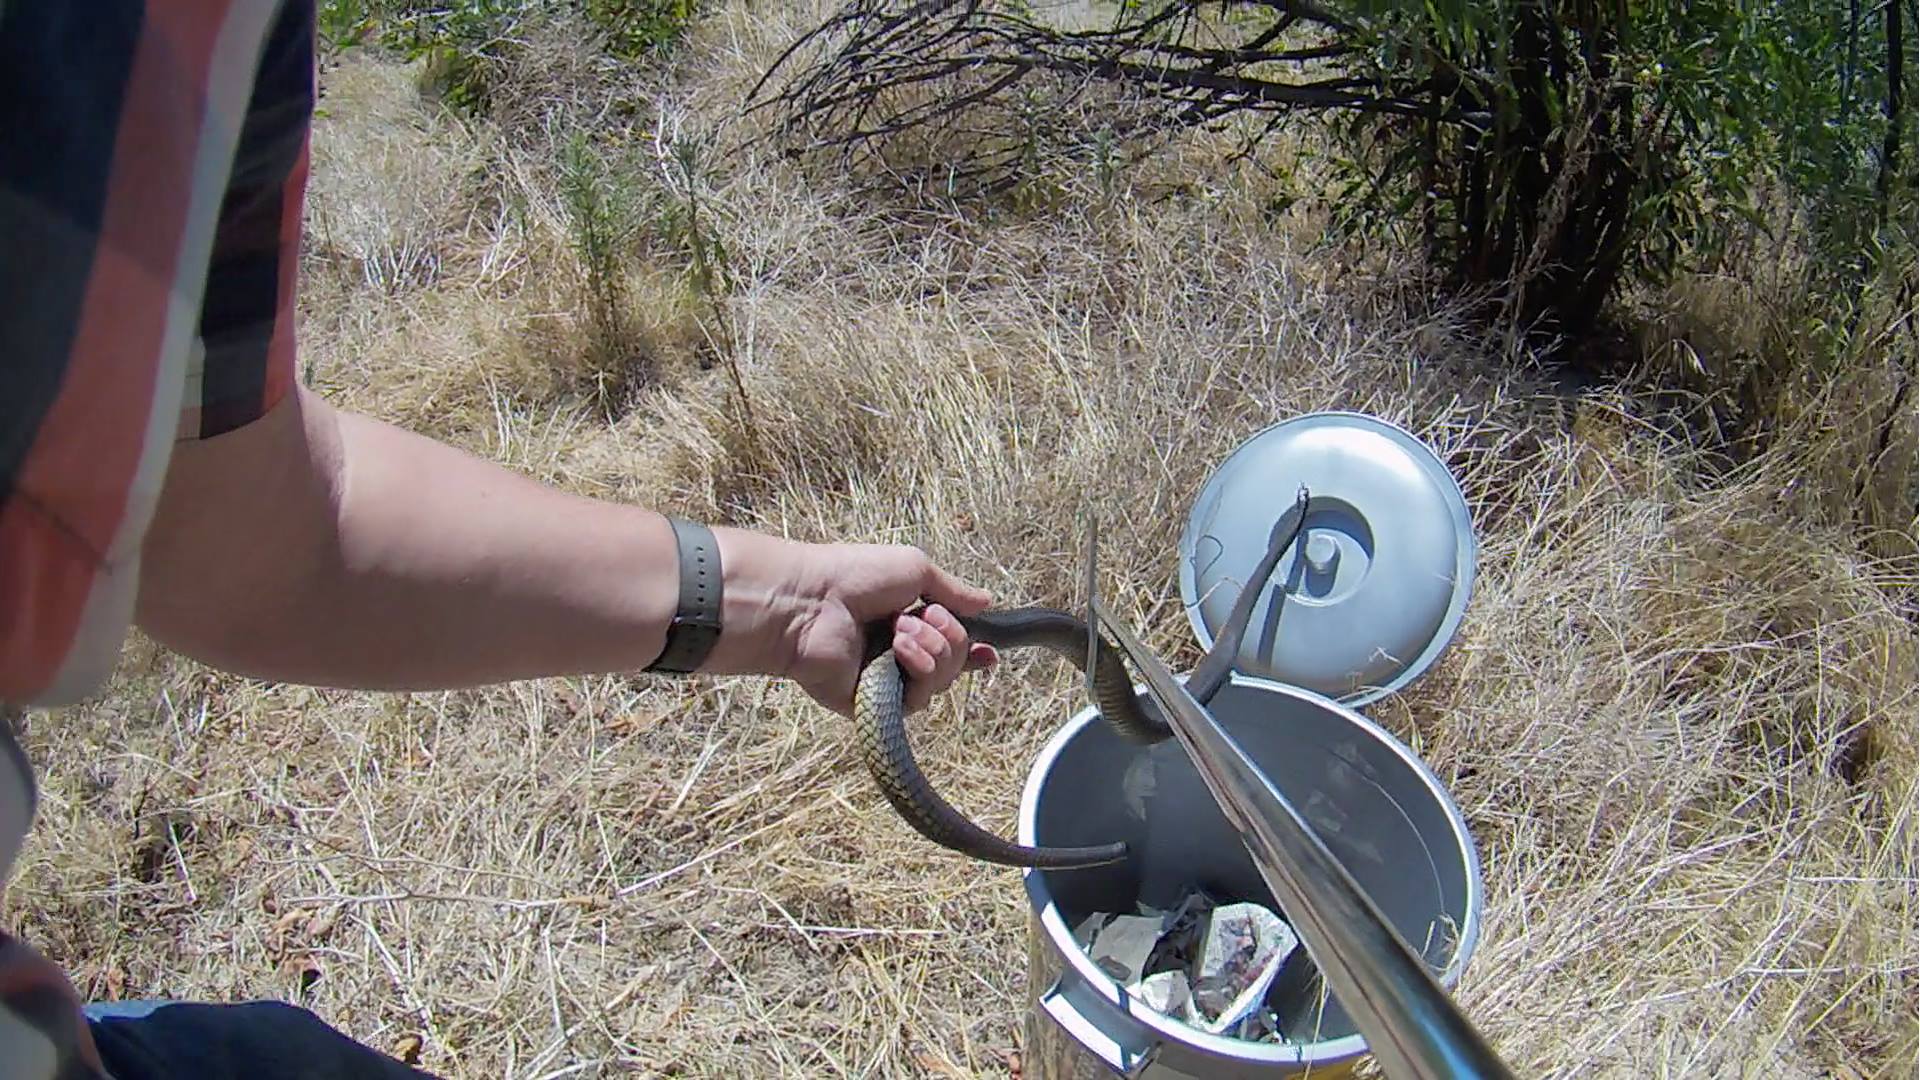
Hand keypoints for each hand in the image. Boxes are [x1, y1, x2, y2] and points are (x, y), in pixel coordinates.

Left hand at [705, 530, 998, 716]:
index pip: (951, 644)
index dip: (973, 650)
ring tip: (901, 630)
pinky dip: (918, 671)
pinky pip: (917, 700)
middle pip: (954, 662)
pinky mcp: (874, 705)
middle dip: (950, 638)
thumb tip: (987, 601)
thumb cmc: (856, 576)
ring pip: (941, 681)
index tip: (989, 651)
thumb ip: (953, 591)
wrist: (811, 602)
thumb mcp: (916, 570)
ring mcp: (887, 680)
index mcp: (908, 621)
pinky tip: (899, 651)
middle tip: (924, 615)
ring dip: (933, 651)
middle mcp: (899, 653)